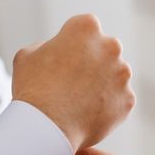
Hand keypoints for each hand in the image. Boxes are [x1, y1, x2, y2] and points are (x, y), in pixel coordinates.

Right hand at [12, 14, 134, 149]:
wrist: (47, 128)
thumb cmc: (33, 89)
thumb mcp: (27, 56)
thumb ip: (46, 47)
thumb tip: (56, 51)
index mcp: (86, 27)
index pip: (85, 29)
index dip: (73, 44)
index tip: (64, 59)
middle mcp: (111, 46)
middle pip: (105, 51)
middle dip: (93, 63)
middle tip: (73, 83)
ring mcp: (122, 74)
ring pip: (115, 76)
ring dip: (103, 85)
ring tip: (79, 102)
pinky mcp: (128, 100)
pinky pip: (119, 100)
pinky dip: (107, 107)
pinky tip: (88, 115)